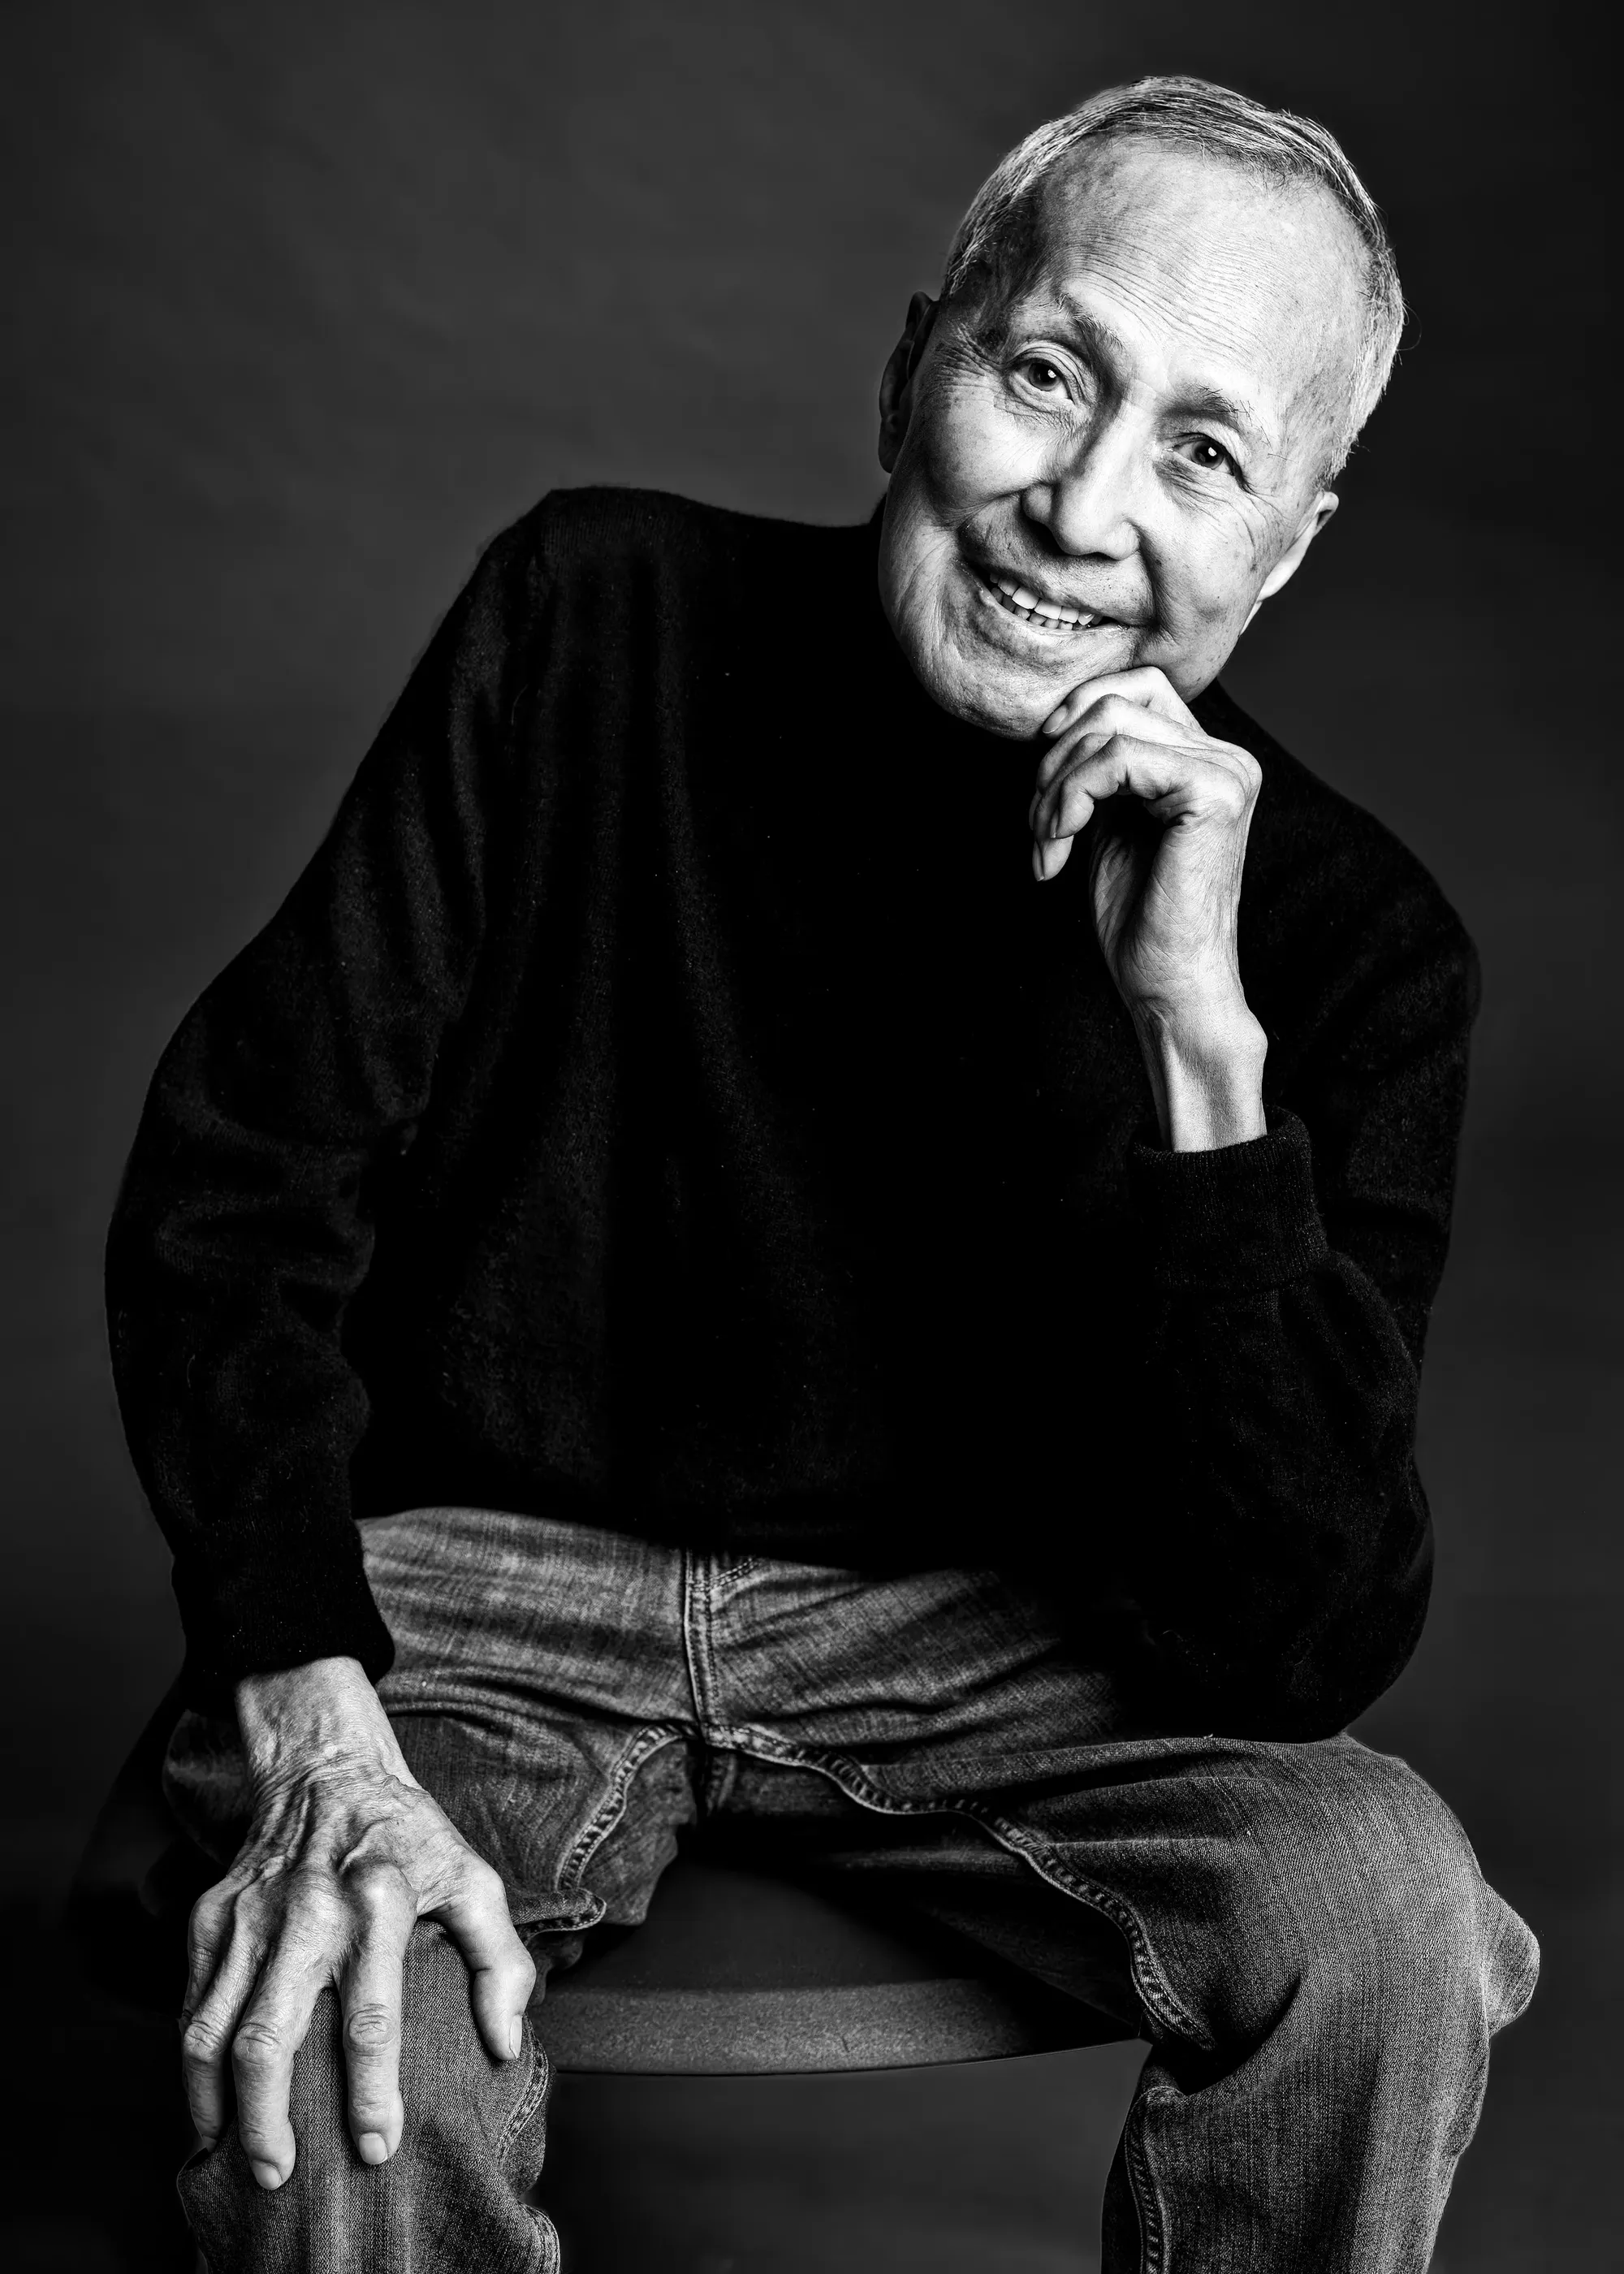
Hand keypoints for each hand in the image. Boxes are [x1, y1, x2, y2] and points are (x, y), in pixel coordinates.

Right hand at [179, 1656, 534, 2191]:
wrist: (326, 1764)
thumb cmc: (407, 1833)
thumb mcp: (472, 1877)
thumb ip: (499, 1960)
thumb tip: (505, 2044)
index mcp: (379, 1901)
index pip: (371, 2018)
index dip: (372, 2094)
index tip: (376, 2147)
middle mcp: (306, 1911)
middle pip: (269, 2039)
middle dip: (267, 2122)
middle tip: (279, 2175)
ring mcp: (249, 1915)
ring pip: (211, 2030)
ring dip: (217, 2105)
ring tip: (234, 2153)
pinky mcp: (209, 1916)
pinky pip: (191, 2004)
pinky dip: (193, 2062)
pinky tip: (212, 2100)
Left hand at [1028, 668, 1267, 1148]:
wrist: (1168, 986)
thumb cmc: (1138, 917)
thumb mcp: (1111, 821)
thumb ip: (1102, 767)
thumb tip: (1057, 716)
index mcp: (1208, 760)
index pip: (1137, 687)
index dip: (1076, 713)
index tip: (1043, 780)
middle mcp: (1228, 757)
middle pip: (1116, 700)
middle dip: (1054, 760)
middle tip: (1039, 827)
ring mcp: (1226, 771)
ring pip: (1108, 727)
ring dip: (1053, 788)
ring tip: (1046, 845)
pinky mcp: (1212, 792)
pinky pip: (1114, 759)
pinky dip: (1068, 801)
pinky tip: (1057, 854)